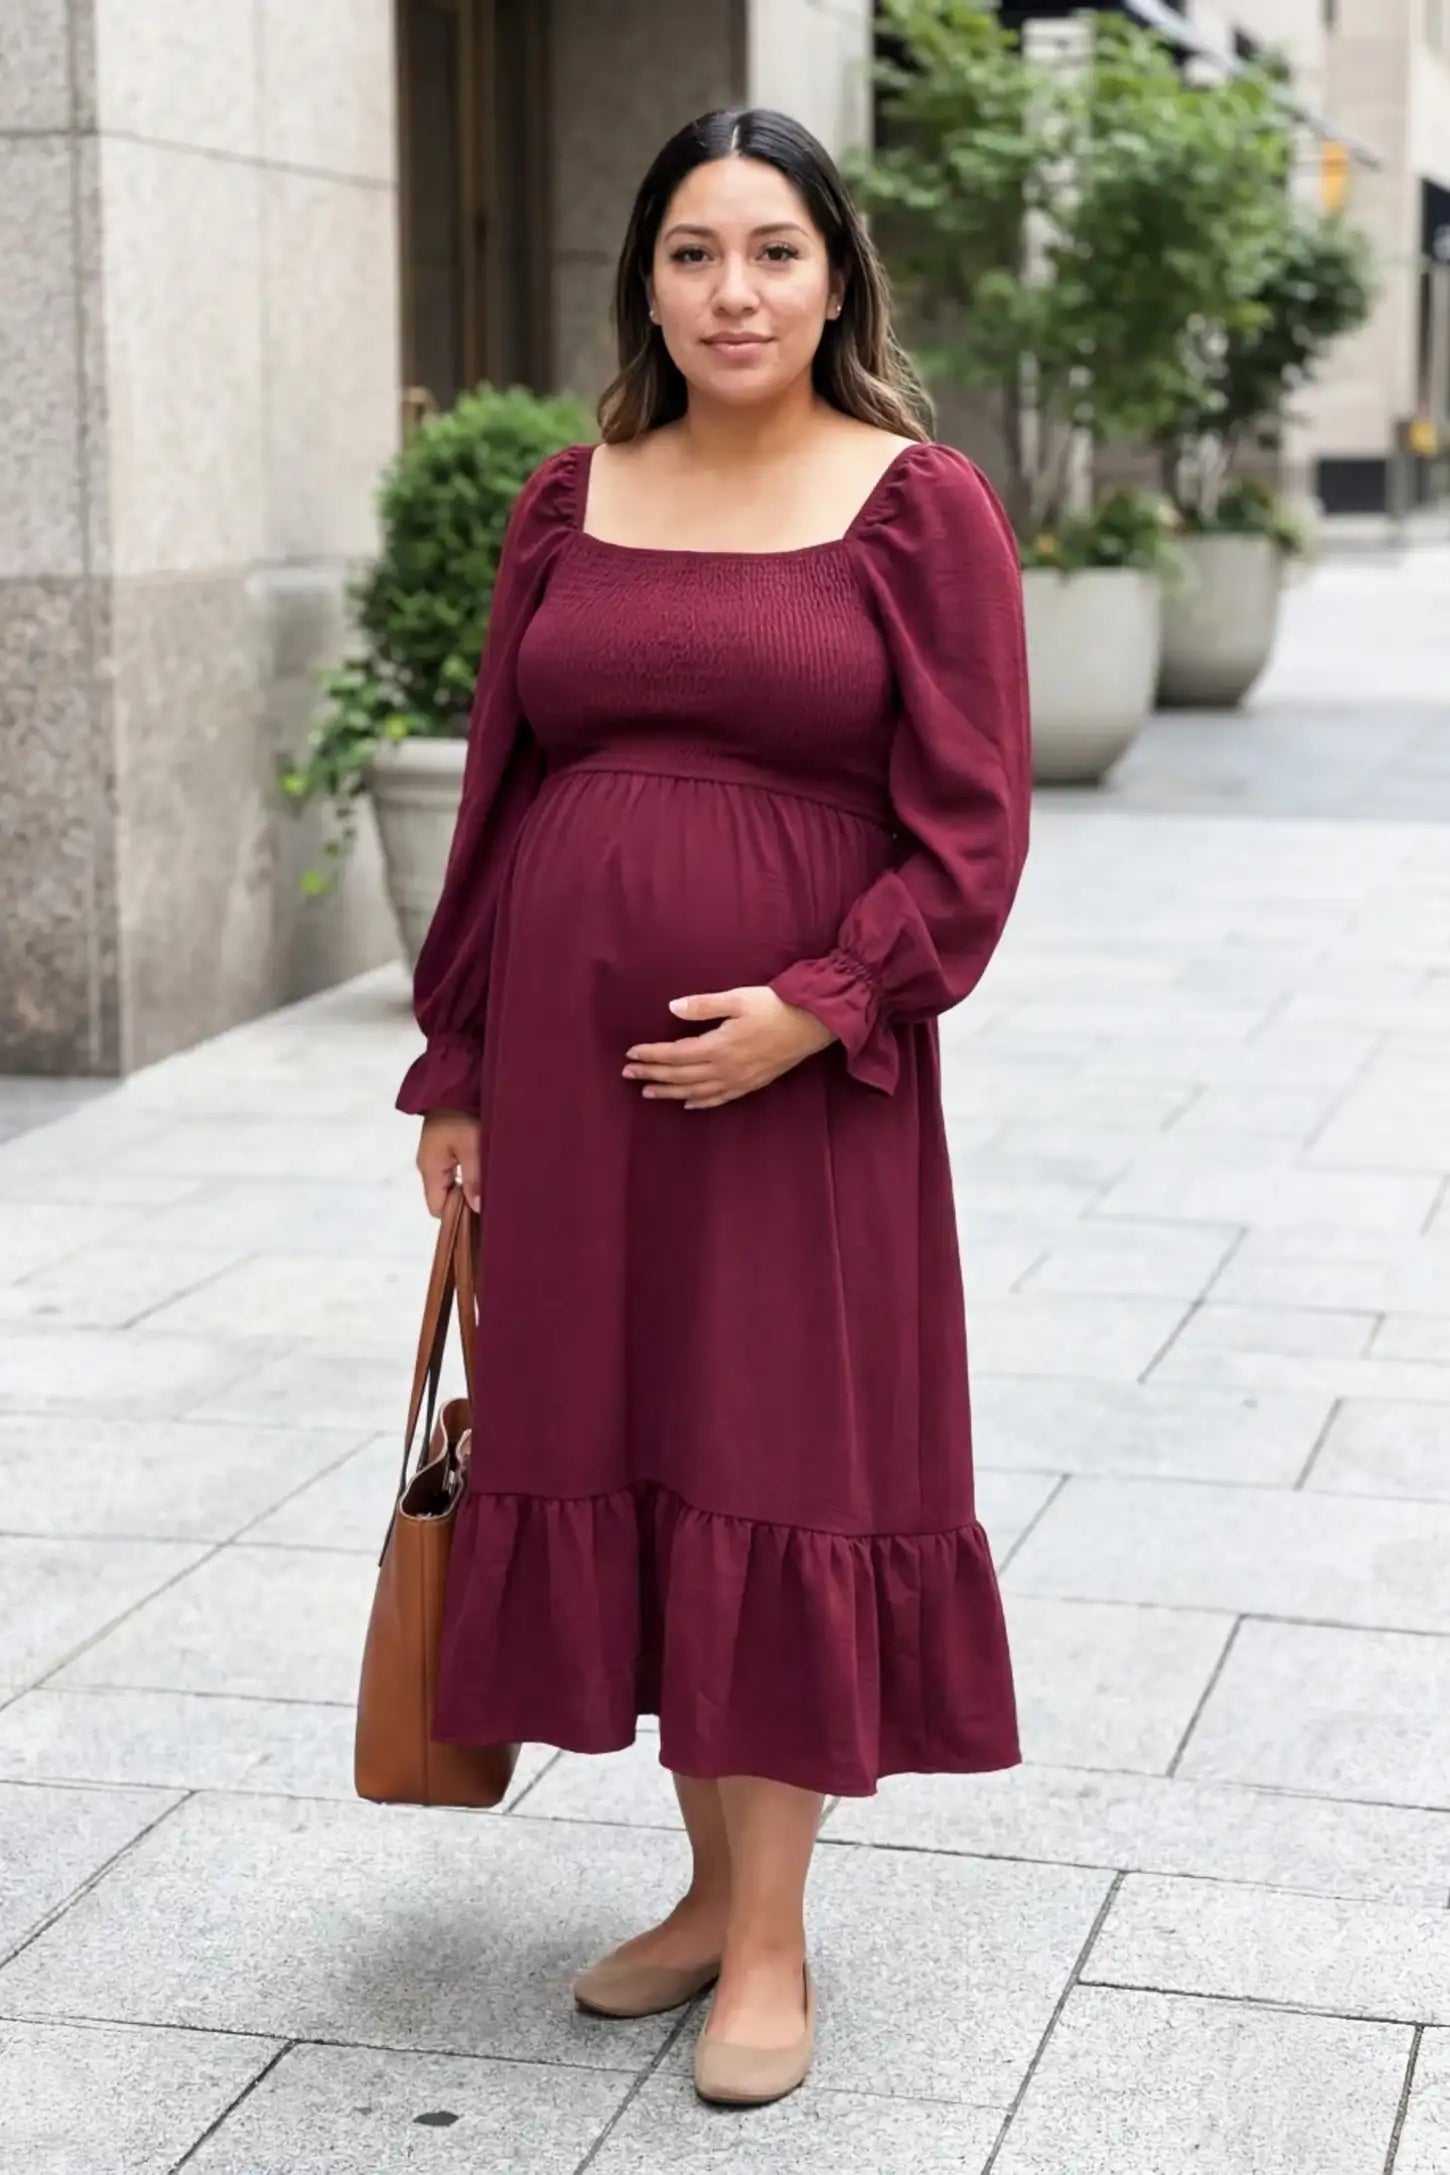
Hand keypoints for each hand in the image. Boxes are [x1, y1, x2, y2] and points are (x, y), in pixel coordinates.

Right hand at [416, 1109, 481, 1216]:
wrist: (454, 1086)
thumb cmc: (462, 1114)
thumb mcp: (472, 1147)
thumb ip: (474, 1179)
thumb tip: (476, 1209)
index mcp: (430, 1169)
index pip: (437, 1208)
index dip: (456, 1215)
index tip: (478, 1214)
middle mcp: (428, 1166)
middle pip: (444, 1198)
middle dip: (464, 1203)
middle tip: (489, 1201)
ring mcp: (435, 1157)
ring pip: (451, 1185)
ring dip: (468, 1188)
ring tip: (489, 1188)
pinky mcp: (444, 1148)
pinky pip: (454, 1172)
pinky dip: (467, 1176)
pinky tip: (484, 1174)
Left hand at [623, 986, 835, 1109]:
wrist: (811, 1025)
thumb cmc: (774, 1006)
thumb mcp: (737, 998)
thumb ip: (703, 1006)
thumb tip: (672, 1007)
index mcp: (718, 1046)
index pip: (675, 1054)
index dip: (651, 1055)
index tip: (630, 1054)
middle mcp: (724, 1068)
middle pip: (680, 1076)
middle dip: (652, 1075)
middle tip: (628, 1075)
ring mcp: (738, 1080)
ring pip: (696, 1092)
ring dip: (670, 1093)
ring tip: (649, 1092)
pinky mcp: (750, 1084)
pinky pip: (719, 1099)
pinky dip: (700, 1102)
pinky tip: (688, 1104)